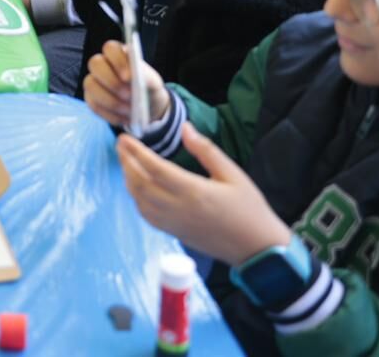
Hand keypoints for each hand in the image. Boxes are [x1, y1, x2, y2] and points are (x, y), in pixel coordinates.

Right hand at [83, 39, 170, 129]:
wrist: (146, 107)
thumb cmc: (147, 88)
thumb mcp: (153, 82)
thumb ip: (146, 76)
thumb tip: (136, 76)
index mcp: (117, 54)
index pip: (110, 48)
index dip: (117, 61)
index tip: (129, 77)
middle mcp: (102, 64)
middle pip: (95, 63)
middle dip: (111, 81)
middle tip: (129, 96)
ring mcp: (93, 81)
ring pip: (91, 85)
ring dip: (111, 100)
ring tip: (129, 110)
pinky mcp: (91, 98)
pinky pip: (93, 105)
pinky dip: (110, 114)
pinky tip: (123, 118)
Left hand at [116, 124, 292, 266]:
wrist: (258, 249)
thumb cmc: (249, 209)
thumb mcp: (233, 173)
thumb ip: (205, 150)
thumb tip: (185, 128)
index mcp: (193, 191)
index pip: (155, 168)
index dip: (136, 152)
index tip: (124, 138)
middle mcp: (179, 209)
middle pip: (140, 184)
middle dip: (126, 163)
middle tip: (120, 146)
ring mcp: (174, 224)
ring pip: (140, 201)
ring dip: (129, 180)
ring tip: (126, 162)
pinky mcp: (175, 234)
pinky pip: (147, 216)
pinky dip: (137, 199)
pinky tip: (137, 188)